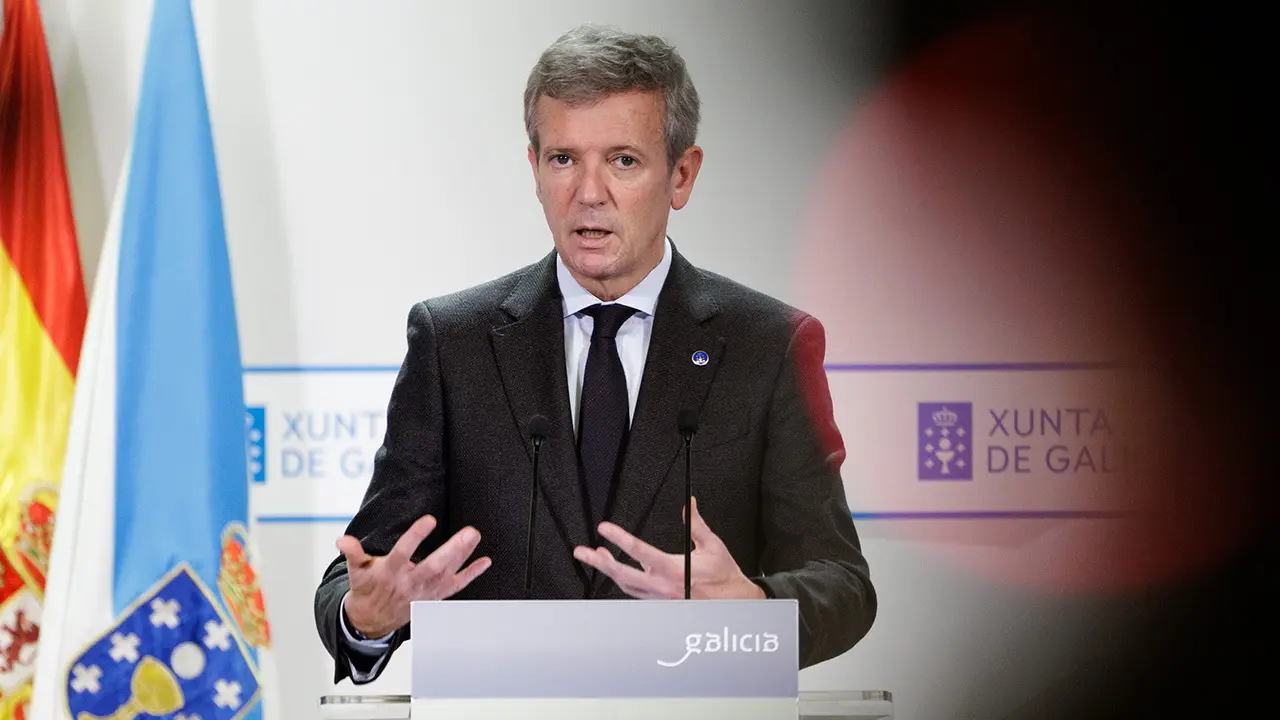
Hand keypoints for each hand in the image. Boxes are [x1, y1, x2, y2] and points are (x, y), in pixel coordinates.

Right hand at [337, 514, 490, 637]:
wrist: (371, 620)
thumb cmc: (367, 588)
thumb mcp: (356, 570)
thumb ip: (352, 553)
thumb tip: (341, 540)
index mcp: (390, 572)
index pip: (403, 553)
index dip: (416, 536)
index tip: (429, 520)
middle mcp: (410, 583)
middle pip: (434, 566)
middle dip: (453, 550)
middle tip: (470, 531)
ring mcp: (424, 591)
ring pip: (447, 575)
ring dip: (464, 556)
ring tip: (475, 536)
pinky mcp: (434, 597)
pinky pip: (456, 586)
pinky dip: (471, 575)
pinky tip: (484, 562)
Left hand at [573, 497, 764, 599]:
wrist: (735, 603)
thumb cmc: (725, 576)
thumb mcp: (712, 545)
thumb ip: (696, 524)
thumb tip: (688, 504)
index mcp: (673, 569)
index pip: (638, 551)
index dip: (619, 538)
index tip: (604, 529)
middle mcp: (662, 587)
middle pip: (622, 574)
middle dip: (599, 562)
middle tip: (582, 552)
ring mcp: (659, 599)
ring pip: (627, 585)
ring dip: (609, 571)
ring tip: (597, 557)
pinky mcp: (661, 605)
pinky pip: (637, 594)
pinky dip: (626, 582)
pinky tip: (620, 572)